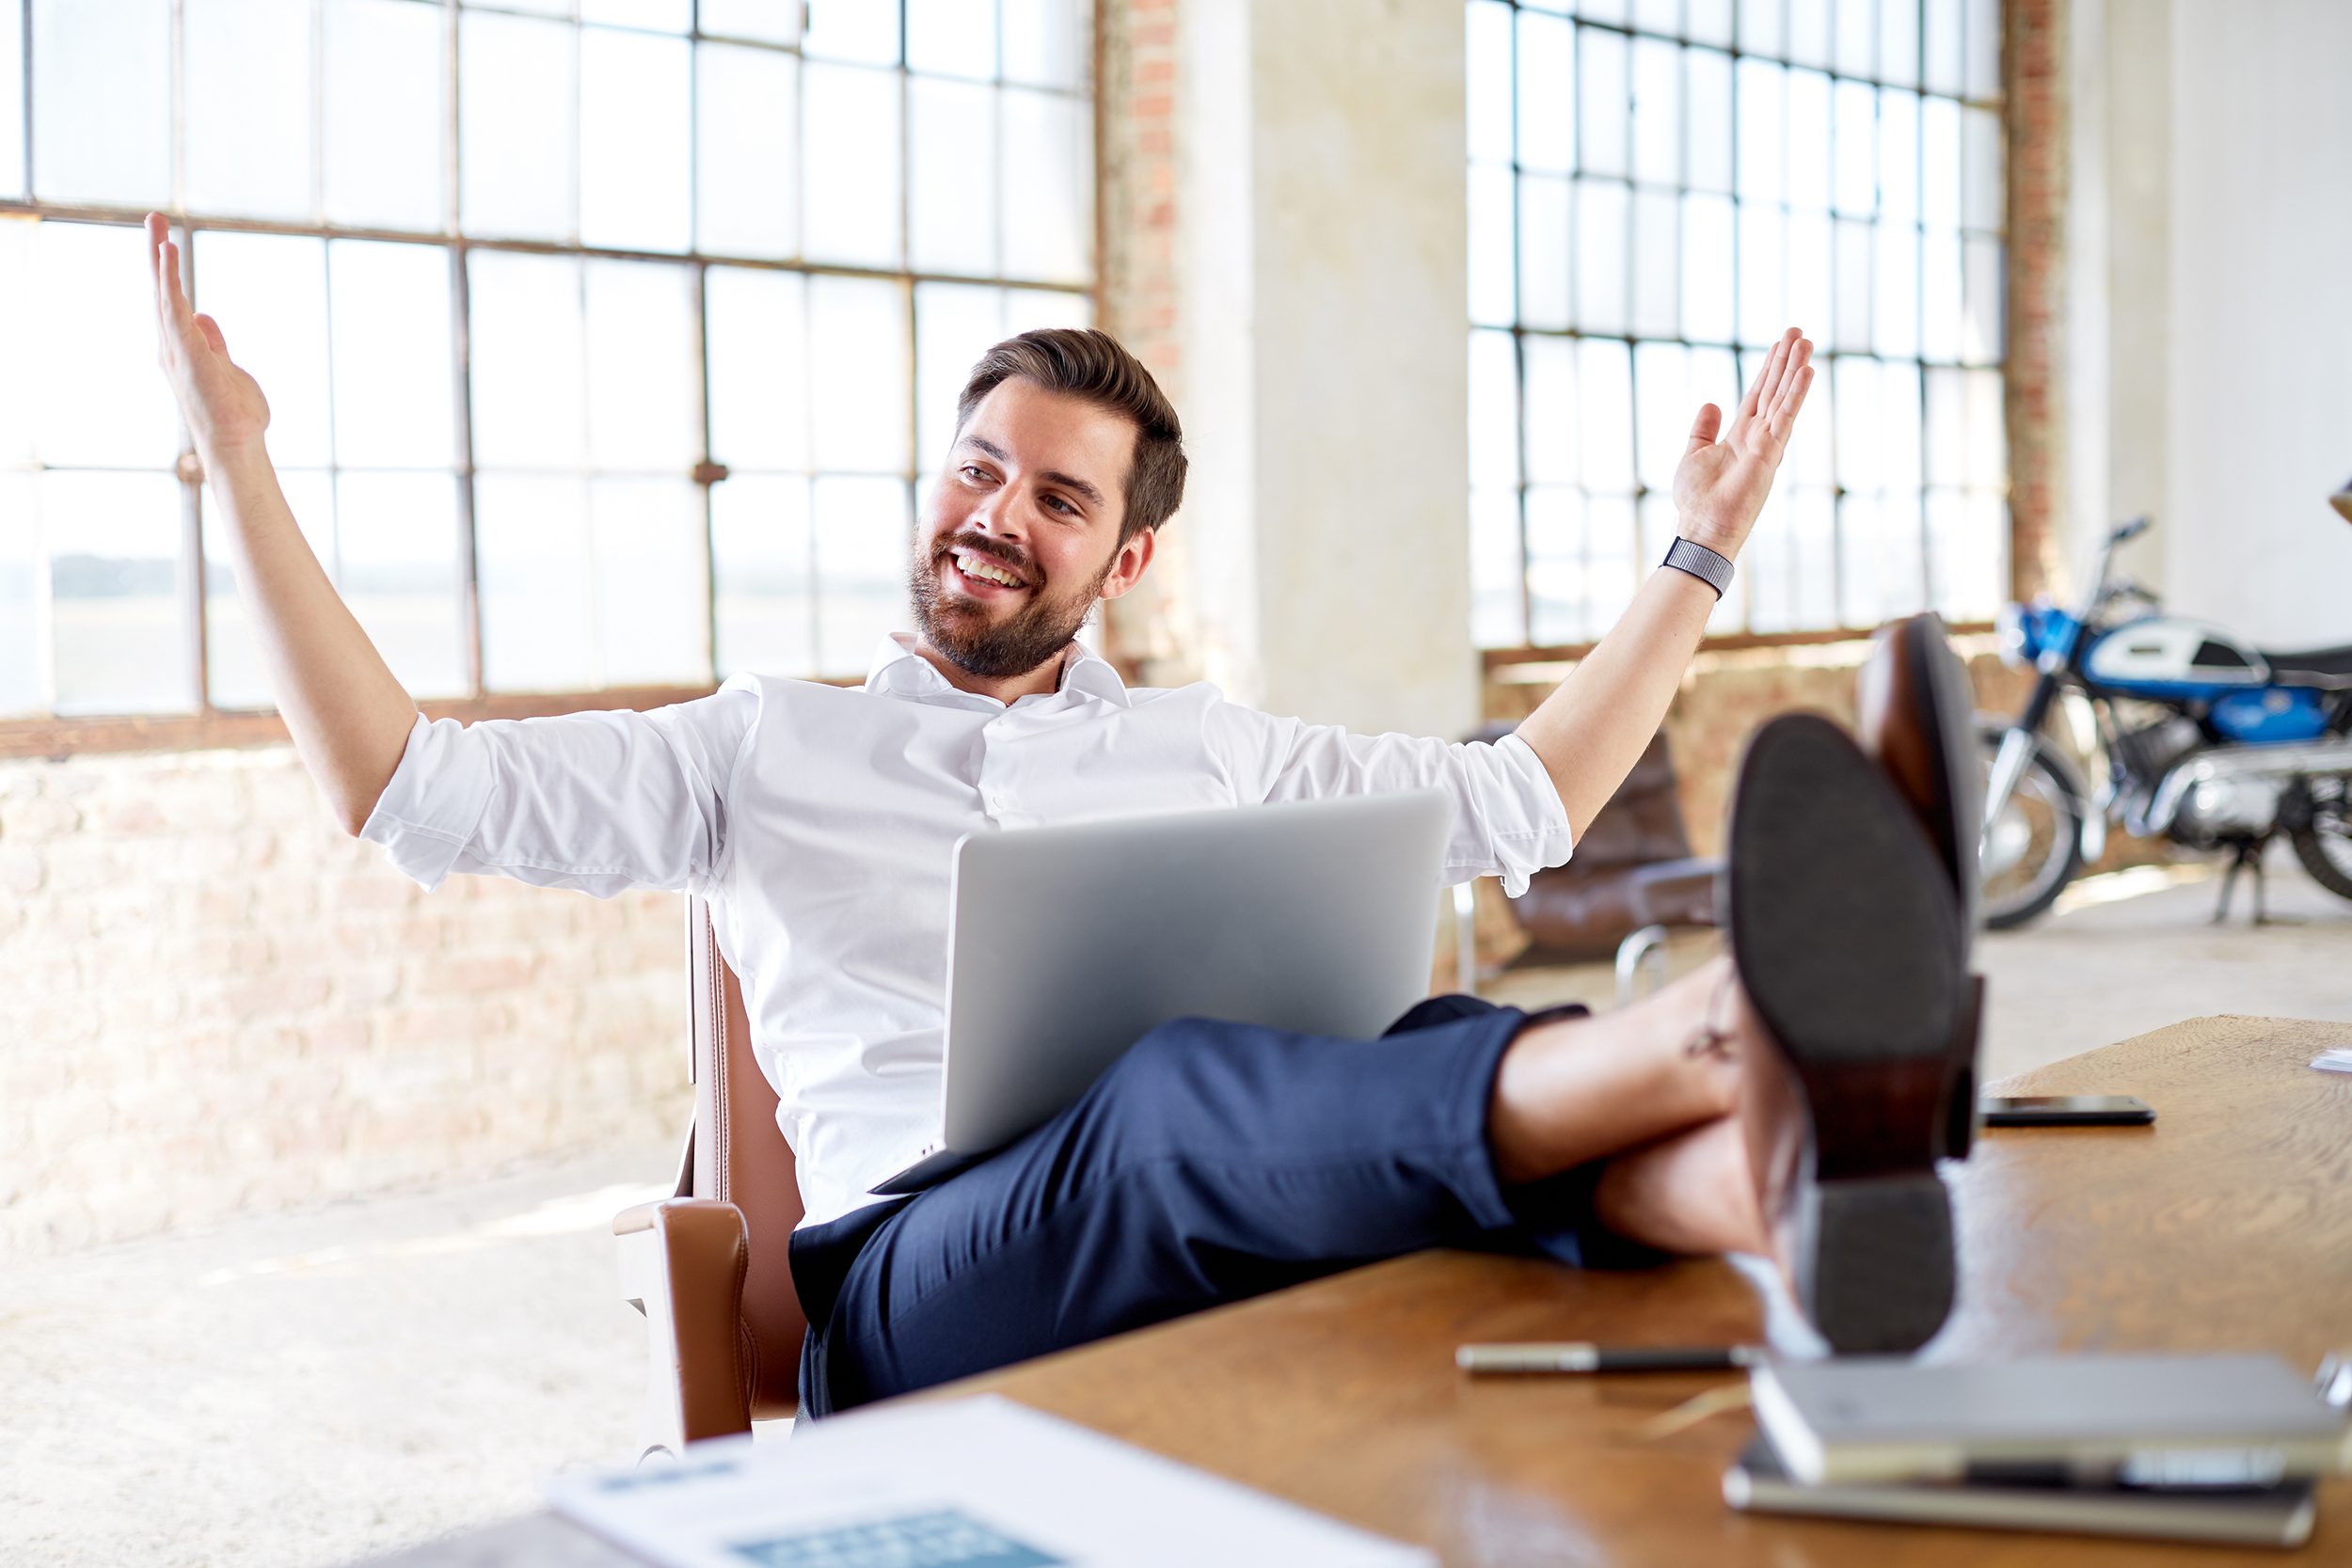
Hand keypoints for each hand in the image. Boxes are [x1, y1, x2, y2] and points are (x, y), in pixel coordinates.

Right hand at [145, 213, 270, 462]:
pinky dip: (169, 279)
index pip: (173, 302)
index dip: (168, 272)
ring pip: (164, 295)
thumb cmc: (235, 416)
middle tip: (154, 219)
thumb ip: (214, 342)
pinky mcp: (185, 351)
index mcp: (184, 348)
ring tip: (158, 227)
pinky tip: (167, 253)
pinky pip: (173, 307)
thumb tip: (203, 315)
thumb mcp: (228, 369)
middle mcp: (173, 345)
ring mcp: (176, 348)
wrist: (235, 444)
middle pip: (163, 291)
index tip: (166, 243)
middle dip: (157, 254)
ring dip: (160, 259)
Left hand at [1670, 327, 1813, 559]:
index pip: (1758, 394)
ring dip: (1795, 370)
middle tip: (1798, 332)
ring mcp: (1767, 444)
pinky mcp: (1769, 454)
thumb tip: (1711, 402)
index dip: (1769, 369)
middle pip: (1775, 390)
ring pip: (1784, 399)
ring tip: (1806, 342)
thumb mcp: (1694, 453)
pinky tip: (1807, 372)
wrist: (1701, 528)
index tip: (1779, 345)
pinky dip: (1795, 394)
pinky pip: (1785, 417)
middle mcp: (1758, 436)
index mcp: (1741, 435)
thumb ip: (1703, 429)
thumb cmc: (1697, 499)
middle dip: (1786, 362)